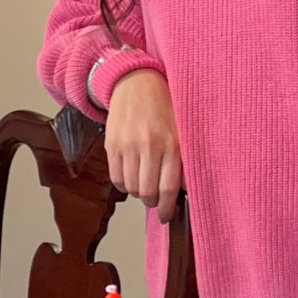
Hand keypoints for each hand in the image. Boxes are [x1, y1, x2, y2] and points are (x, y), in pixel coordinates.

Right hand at [105, 68, 182, 222]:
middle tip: (155, 198)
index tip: (166, 216)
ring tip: (144, 184)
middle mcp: (149, 146)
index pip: (169, 187)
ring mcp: (127, 146)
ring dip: (138, 192)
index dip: (167, 207)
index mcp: (171, 143)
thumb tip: (185, 190)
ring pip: (131, 188)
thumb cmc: (164, 105)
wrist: (136, 82)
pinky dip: (124, 183)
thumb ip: (184, 159)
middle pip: (147, 192)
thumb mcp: (182, 130)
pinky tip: (131, 176)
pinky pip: (116, 178)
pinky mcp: (112, 145)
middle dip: (152, 201)